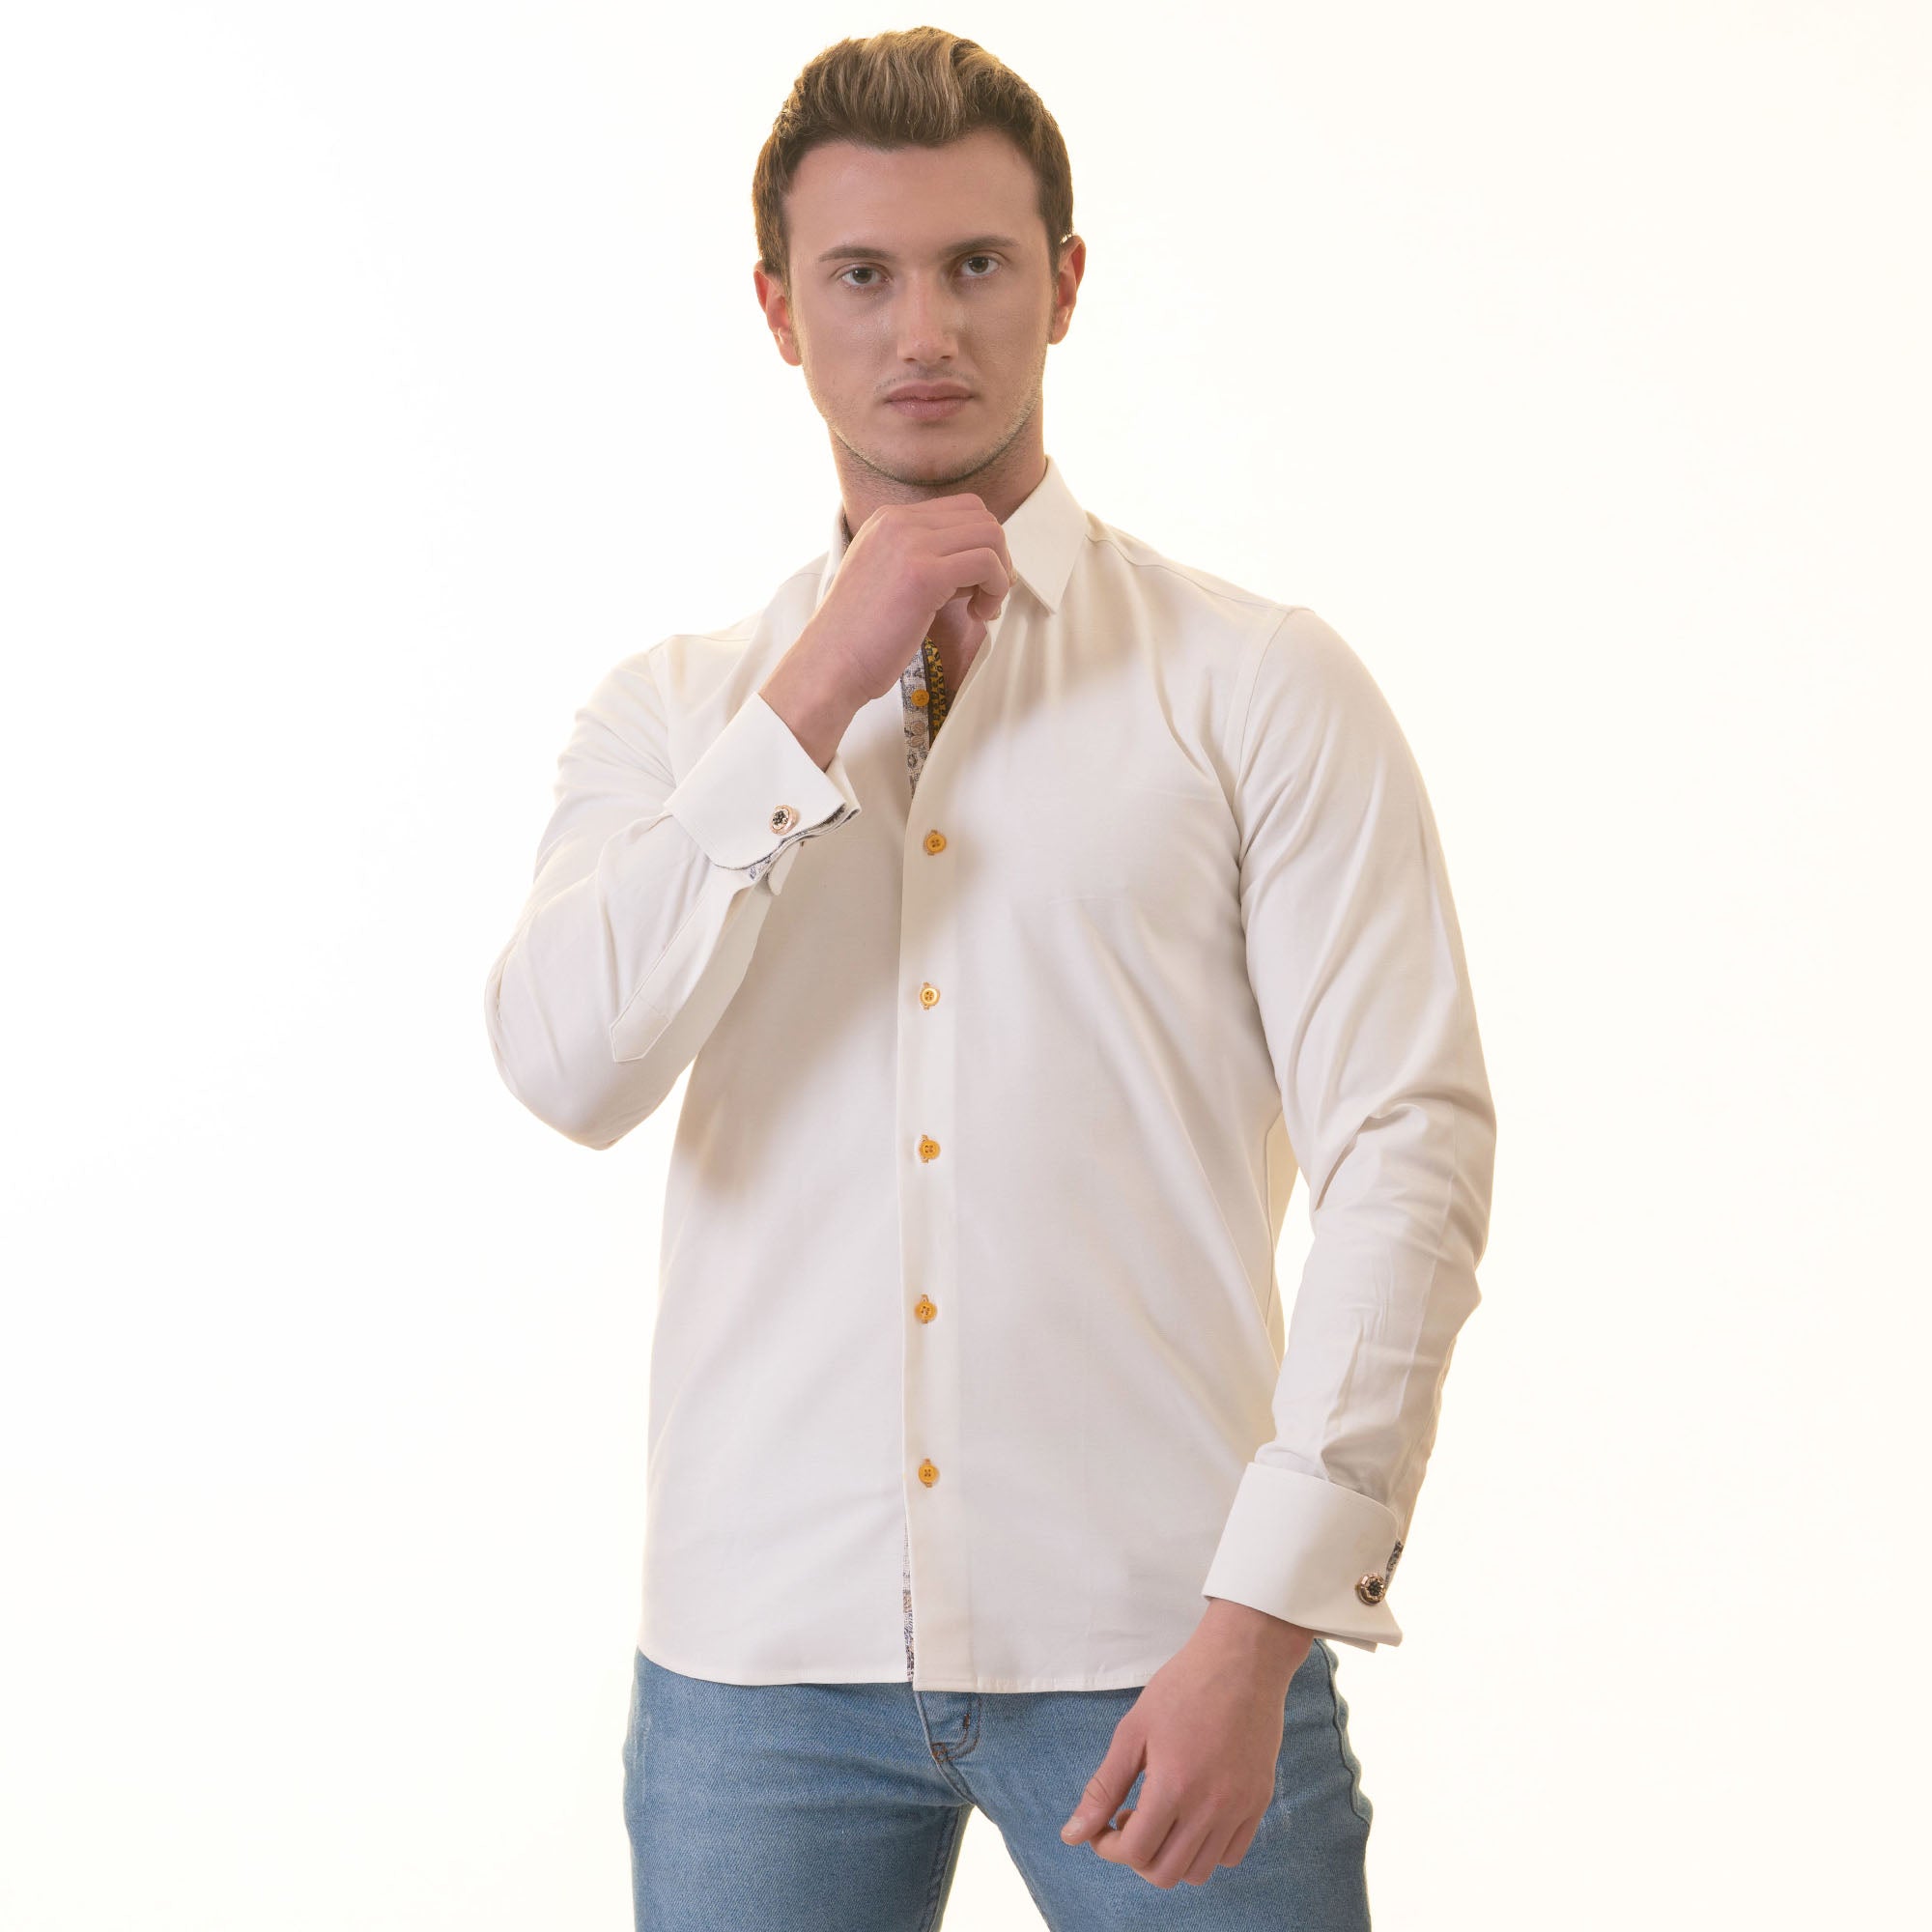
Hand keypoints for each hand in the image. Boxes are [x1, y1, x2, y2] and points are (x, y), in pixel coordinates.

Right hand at [800, 494, 1014, 705]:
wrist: (830, 664)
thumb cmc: (859, 637)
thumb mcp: (887, 578)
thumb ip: (923, 560)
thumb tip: (976, 563)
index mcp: (888, 520)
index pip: (960, 509)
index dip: (981, 544)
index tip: (977, 580)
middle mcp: (898, 522)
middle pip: (980, 516)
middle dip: (997, 556)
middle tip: (986, 595)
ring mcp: (910, 544)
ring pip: (990, 535)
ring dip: (999, 575)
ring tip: (981, 608)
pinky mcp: (924, 574)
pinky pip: (986, 563)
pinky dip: (996, 590)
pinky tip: (978, 615)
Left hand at [1057, 1601, 1313, 1888]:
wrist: (1242, 1661)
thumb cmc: (1183, 1687)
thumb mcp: (1133, 1731)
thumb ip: (1104, 1787)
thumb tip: (1072, 1835)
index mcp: (1173, 1786)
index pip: (1135, 1852)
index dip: (1108, 1847)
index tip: (1103, 1826)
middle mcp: (1210, 1807)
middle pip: (1165, 1873)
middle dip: (1137, 1857)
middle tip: (1130, 1820)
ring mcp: (1239, 1808)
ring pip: (1199, 1871)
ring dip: (1170, 1857)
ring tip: (1161, 1817)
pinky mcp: (1259, 1802)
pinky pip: (1232, 1855)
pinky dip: (1207, 1850)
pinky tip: (1192, 1815)